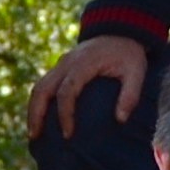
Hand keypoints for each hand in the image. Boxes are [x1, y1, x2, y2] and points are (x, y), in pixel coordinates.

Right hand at [27, 33, 148, 143]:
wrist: (119, 32)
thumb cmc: (128, 54)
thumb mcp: (137, 71)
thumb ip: (131, 94)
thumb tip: (121, 119)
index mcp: (84, 63)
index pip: (66, 91)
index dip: (65, 113)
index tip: (68, 134)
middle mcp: (66, 63)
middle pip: (42, 88)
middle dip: (37, 113)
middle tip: (35, 136)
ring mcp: (61, 64)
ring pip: (38, 86)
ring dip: (33, 109)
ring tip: (33, 133)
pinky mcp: (60, 68)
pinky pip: (43, 85)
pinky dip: (38, 102)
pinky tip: (40, 120)